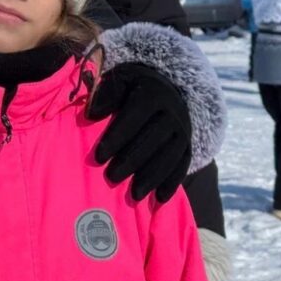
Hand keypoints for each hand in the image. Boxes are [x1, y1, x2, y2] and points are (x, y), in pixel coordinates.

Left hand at [87, 62, 191, 201]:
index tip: (99, 157)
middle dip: (132, 160)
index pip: (134, 117)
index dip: (117, 137)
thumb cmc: (130, 87)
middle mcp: (172, 112)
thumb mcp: (117, 81)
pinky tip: (160, 199)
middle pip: (153, 139)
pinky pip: (183, 165)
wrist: (164, 88)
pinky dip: (172, 183)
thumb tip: (92, 114)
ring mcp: (183, 130)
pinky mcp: (188, 145)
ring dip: (152, 177)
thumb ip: (105, 94)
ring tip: (135, 194)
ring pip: (170, 156)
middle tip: (111, 177)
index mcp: (152, 93)